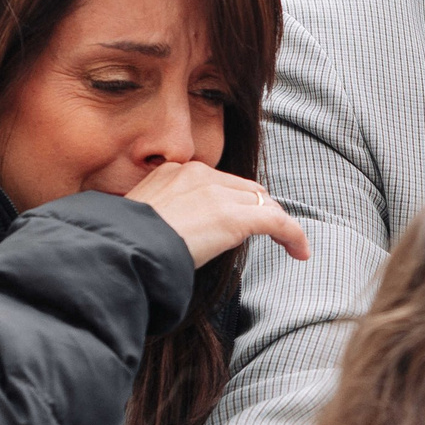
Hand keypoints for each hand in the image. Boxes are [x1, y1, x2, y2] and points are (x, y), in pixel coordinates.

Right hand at [121, 162, 309, 268]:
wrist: (123, 251)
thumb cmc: (125, 245)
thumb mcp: (140, 220)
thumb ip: (161, 216)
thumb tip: (170, 232)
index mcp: (173, 172)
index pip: (218, 182)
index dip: (234, 201)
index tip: (235, 219)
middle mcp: (199, 174)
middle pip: (245, 189)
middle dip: (258, 210)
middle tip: (269, 232)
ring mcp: (218, 194)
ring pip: (263, 204)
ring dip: (278, 223)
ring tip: (291, 244)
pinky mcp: (236, 217)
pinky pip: (278, 222)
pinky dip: (293, 236)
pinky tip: (301, 252)